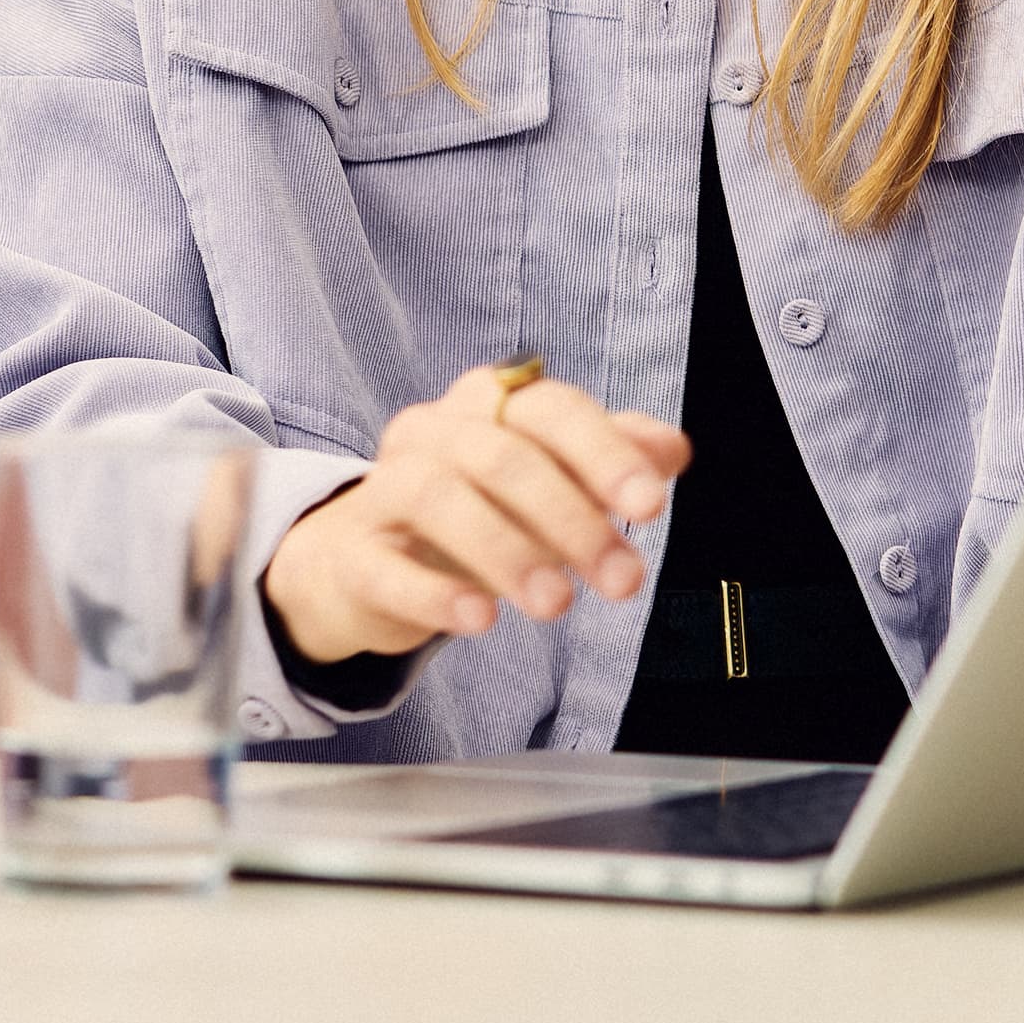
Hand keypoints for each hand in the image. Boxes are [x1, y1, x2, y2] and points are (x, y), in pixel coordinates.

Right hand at [261, 364, 688, 662]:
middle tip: (621, 579)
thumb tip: (671, 450)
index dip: (604, 453)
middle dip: (571, 518)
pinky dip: (436, 593)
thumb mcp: (549, 485)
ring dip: (508, 552)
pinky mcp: (351, 555)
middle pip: (502, 457)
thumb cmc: (476, 516)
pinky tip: (479, 618)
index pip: (551, 409)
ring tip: (557, 604)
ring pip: (440, 499)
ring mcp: (382, 490)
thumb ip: (609, 462)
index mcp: (487, 404)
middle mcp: (431, 432)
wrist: (364, 565)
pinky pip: (385, 567)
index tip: (650, 506)